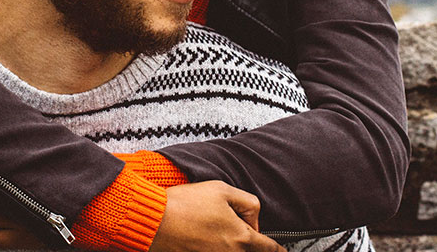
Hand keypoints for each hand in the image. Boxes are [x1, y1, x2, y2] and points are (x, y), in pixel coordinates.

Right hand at [149, 181, 286, 251]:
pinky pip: (214, 251)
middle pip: (248, 251)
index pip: (269, 248)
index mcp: (241, 238)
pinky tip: (200, 231)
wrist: (155, 221)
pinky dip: (213, 244)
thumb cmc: (186, 204)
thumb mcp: (223, 189)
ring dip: (229, 242)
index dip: (277, 249)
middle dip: (247, 240)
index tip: (281, 250)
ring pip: (231, 251)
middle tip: (230, 223)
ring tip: (210, 225)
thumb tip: (252, 217)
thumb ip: (248, 202)